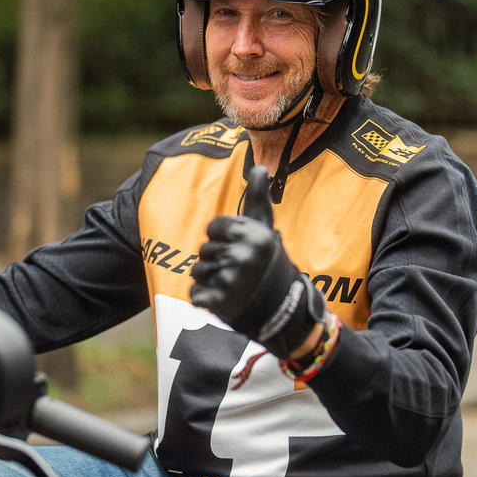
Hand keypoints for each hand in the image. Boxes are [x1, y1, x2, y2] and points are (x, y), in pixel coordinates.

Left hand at [191, 165, 326, 357]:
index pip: (213, 227)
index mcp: (253, 234)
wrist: (282, 310)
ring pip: (197, 271)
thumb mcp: (266, 229)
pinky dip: (205, 299)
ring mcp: (230, 278)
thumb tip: (261, 166)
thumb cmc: (269, 264)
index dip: (223, 239)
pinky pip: (195, 293)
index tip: (241, 250)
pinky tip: (225, 300)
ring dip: (210, 279)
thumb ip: (258, 198)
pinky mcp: (218, 301)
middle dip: (217, 260)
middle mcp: (243, 254)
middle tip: (239, 272)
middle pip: (204, 249)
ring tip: (233, 285)